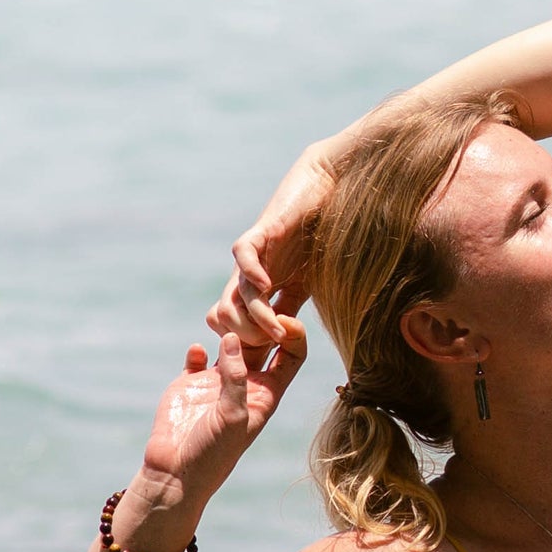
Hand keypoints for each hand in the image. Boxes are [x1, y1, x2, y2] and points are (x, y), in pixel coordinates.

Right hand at [126, 319, 306, 531]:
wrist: (175, 474)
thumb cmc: (212, 453)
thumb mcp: (233, 417)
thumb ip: (236, 378)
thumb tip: (232, 338)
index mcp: (266, 393)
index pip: (292, 355)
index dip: (293, 333)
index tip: (283, 316)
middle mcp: (245, 384)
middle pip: (264, 341)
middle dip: (264, 319)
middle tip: (258, 298)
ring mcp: (216, 382)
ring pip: (231, 342)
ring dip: (231, 326)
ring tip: (228, 314)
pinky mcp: (189, 383)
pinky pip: (197, 356)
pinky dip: (197, 347)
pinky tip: (196, 350)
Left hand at [213, 140, 340, 359]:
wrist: (326, 190)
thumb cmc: (319, 237)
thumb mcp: (306, 284)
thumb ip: (291, 310)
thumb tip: (287, 343)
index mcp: (260, 292)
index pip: (240, 328)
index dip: (252, 347)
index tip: (274, 360)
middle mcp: (249, 277)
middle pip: (225, 318)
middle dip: (247, 339)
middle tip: (274, 347)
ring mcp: (252, 258)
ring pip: (231, 297)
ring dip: (253, 319)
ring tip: (276, 330)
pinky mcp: (260, 233)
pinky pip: (243, 257)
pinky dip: (251, 273)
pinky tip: (267, 286)